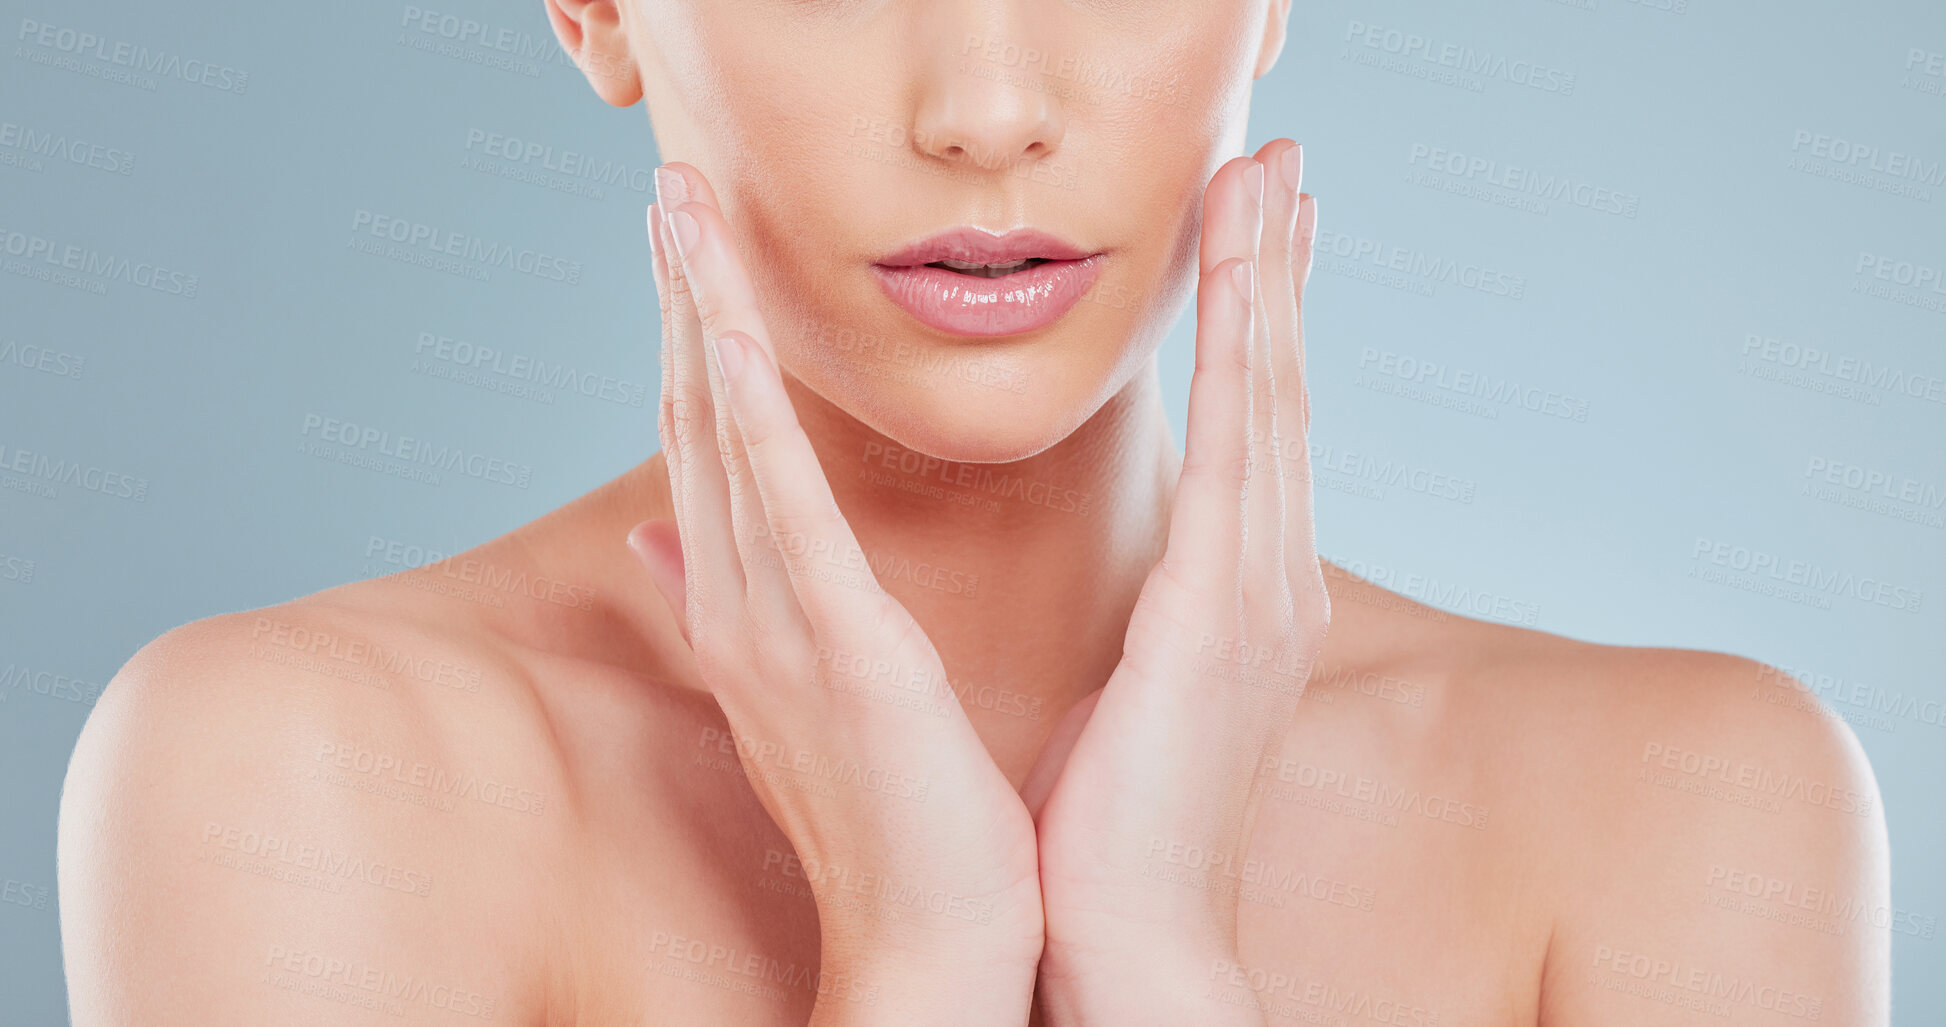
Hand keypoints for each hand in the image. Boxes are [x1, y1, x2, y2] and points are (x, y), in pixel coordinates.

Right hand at [631, 164, 1043, 1024]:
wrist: (930, 939)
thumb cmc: (893, 816)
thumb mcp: (805, 690)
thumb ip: (730, 598)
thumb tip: (662, 528)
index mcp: (748, 611)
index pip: (712, 449)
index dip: (696, 340)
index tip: (694, 250)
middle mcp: (740, 610)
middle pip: (700, 425)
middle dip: (683, 301)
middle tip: (672, 189)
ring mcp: (778, 629)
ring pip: (724, 445)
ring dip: (701, 322)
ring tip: (683, 215)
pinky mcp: (839, 650)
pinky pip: (783, 513)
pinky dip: (750, 421)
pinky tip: (731, 340)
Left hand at [1026, 141, 1326, 1023]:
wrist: (1125, 936)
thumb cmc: (1112, 824)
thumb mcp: (1130, 690)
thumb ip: (1149, 615)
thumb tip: (1144, 584)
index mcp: (1239, 596)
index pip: (1256, 431)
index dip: (1260, 326)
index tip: (1255, 237)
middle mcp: (1268, 580)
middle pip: (1279, 393)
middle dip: (1279, 274)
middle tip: (1280, 165)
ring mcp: (1257, 594)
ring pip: (1271, 400)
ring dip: (1269, 280)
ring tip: (1267, 175)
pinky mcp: (1219, 614)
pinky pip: (1240, 452)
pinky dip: (1248, 351)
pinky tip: (1247, 275)